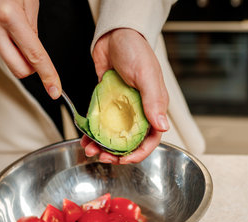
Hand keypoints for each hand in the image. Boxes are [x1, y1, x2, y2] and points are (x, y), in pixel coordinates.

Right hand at [0, 0, 60, 98]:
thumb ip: (33, 29)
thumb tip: (35, 56)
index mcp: (9, 16)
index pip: (35, 55)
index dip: (48, 75)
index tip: (55, 91)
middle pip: (20, 69)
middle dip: (32, 68)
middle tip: (34, 54)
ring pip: (9, 60)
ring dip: (15, 50)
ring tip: (8, 25)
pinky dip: (3, 43)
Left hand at [82, 28, 169, 163]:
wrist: (114, 35)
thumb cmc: (135, 51)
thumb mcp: (146, 76)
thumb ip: (153, 102)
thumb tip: (162, 126)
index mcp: (154, 107)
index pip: (151, 138)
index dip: (139, 153)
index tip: (125, 161)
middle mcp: (139, 111)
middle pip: (130, 141)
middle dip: (117, 154)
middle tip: (103, 157)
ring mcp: (122, 109)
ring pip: (113, 135)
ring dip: (102, 146)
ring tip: (90, 150)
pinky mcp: (107, 104)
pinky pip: (101, 124)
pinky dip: (93, 133)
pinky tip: (85, 138)